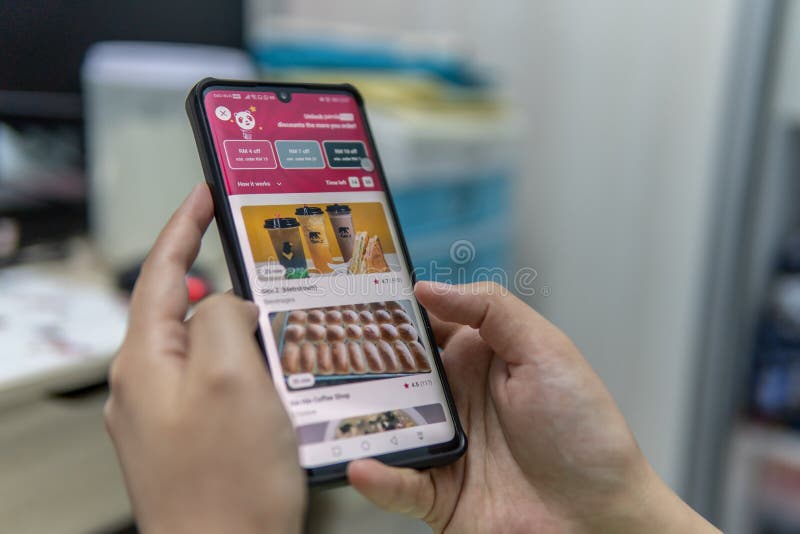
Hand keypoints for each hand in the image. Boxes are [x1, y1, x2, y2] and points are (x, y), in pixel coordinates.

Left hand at [105, 185, 305, 533]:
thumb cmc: (226, 486)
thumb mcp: (232, 376)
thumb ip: (223, 319)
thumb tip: (227, 305)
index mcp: (146, 363)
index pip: (161, 273)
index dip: (184, 227)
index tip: (205, 195)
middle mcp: (148, 387)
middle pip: (190, 313)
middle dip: (232, 291)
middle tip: (271, 274)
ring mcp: (170, 416)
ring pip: (213, 352)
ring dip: (250, 339)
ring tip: (288, 339)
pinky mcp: (195, 438)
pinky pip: (224, 386)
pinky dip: (254, 374)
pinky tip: (284, 385)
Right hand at [348, 281, 717, 532]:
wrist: (602, 518)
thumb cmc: (585, 431)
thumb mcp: (546, 351)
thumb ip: (491, 311)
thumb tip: (428, 287)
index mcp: (476, 360)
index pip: (422, 328)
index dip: (390, 313)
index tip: (354, 299)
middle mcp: (453, 400)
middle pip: (393, 375)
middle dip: (360, 363)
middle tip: (321, 350)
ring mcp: (443, 446)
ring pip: (387, 427)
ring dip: (360, 419)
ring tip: (331, 408)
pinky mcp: (437, 495)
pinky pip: (399, 485)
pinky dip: (378, 477)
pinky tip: (364, 464)